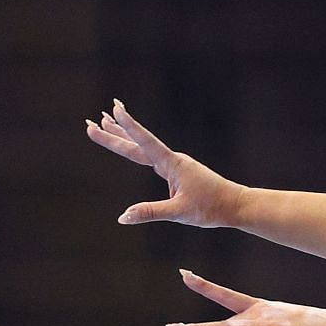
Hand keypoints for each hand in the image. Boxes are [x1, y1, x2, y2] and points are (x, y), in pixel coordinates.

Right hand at [85, 98, 245, 227]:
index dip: (128, 126)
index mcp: (172, 164)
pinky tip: (133, 148)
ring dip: (123, 136)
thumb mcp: (179, 212)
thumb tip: (123, 217)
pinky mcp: (177, 172)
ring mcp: (174, 164)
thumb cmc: (211, 208)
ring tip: (104, 123)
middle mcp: (171, 160)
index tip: (114, 108)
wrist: (235, 205)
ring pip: (142, 148)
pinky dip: (138, 149)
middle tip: (90, 121)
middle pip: (136, 144)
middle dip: (113, 133)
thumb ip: (151, 212)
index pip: (144, 142)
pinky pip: (151, 157)